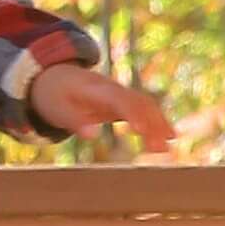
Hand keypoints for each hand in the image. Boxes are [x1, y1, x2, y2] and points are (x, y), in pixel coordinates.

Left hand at [29, 60, 176, 155]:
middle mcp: (112, 88)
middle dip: (151, 123)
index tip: (141, 130)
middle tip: (160, 149)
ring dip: (158, 124)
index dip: (132, 112)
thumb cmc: (54, 95)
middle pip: (137, 101)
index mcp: (95, 89)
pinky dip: (157, 122)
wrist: (54, 76)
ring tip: (166, 149)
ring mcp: (119, 92)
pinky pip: (144, 108)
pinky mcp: (121, 100)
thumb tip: (92, 136)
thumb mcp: (57, 109)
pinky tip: (171, 138)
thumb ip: (74, 122)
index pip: (118, 99)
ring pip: (145, 104)